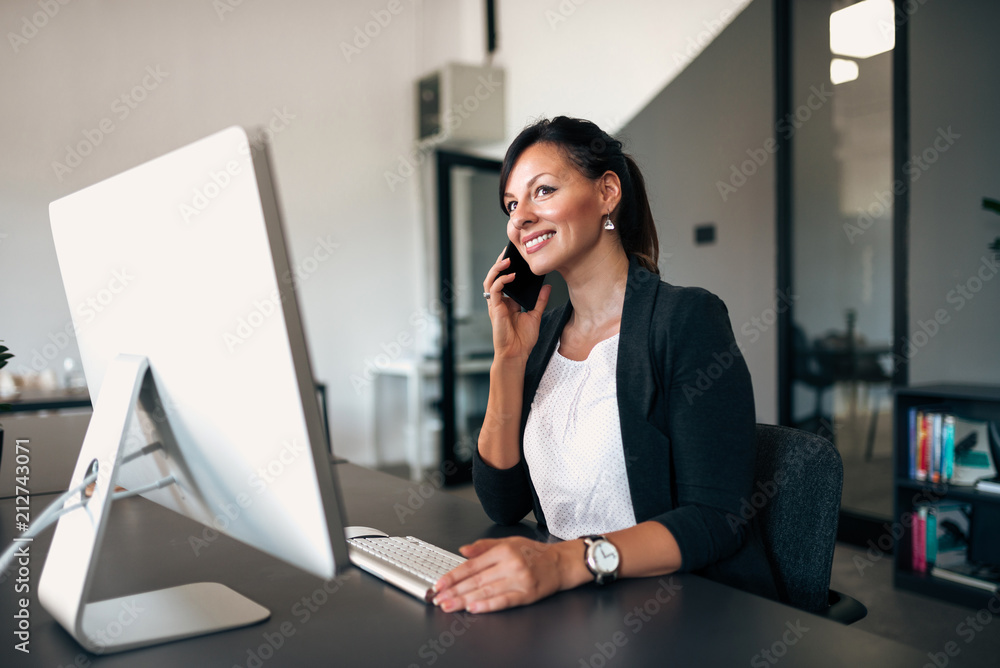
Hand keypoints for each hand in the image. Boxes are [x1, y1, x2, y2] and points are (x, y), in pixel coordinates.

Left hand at [432, 537, 585, 613]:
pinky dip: (487, 606)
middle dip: (454, 591)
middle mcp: (510, 564)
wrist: (562, 563)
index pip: (472, 565)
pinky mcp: (527, 594)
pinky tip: (473, 608)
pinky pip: (503, 601)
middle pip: (476, 580)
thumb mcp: (510, 541)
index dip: (453, 575)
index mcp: (504, 550)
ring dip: (464, 600)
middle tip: (438, 598)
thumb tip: (463, 550)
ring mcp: (519, 580)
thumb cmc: (535, 553)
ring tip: (449, 605)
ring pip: (486, 592)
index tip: (440, 583)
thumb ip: (485, 546)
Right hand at [483, 248, 551, 361]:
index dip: (508, 267)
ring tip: (507, 259)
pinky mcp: (495, 309)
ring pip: (490, 280)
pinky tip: (510, 276)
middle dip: (500, 263)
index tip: (516, 256)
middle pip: (495, 277)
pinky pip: (494, 290)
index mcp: (507, 302)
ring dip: (497, 268)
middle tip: (508, 251)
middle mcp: (499, 302)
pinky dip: (501, 281)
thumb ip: (540, 301)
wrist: (516, 354)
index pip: (504, 280)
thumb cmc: (522, 340)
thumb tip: (547, 286)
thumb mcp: (535, 315)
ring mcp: (495, 305)